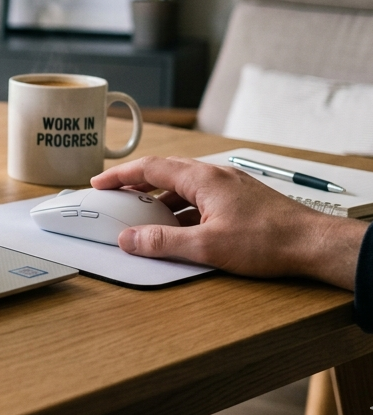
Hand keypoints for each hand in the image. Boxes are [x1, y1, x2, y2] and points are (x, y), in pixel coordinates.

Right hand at [91, 156, 367, 289]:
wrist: (313, 244)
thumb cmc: (268, 241)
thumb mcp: (207, 246)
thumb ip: (163, 242)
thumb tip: (129, 239)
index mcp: (202, 178)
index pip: (150, 168)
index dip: (120, 175)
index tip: (100, 183)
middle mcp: (215, 175)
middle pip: (165, 171)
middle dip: (136, 183)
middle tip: (114, 194)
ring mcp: (230, 185)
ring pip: (184, 185)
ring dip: (160, 198)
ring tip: (143, 215)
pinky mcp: (241, 199)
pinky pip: (201, 195)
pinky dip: (181, 206)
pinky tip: (181, 226)